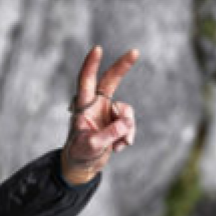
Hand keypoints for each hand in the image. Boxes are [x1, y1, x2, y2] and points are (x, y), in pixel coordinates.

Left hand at [62, 46, 138, 184]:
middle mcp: (96, 105)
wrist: (83, 166)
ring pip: (126, 112)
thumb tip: (126, 123)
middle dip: (122, 66)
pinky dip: (127, 137)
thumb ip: (108, 134)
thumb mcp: (91, 146)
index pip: (86, 81)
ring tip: (117, 146)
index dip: (91, 65)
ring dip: (126, 129)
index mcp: (83, 106)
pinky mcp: (118, 123)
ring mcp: (108, 113)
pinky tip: (117, 148)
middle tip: (135, 51)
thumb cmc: (80, 154)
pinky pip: (130, 125)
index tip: (97, 49)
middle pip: (110, 80)